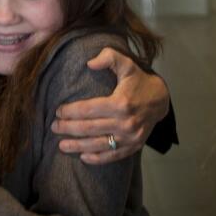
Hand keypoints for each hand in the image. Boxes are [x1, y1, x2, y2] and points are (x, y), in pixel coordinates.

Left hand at [52, 47, 169, 164]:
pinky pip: (113, 155)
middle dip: (68, 128)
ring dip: (77, 146)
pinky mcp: (134, 146)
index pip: (88, 109)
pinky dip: (97, 158)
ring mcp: (130, 137)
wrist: (161, 99)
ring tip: (61, 145)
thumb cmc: (138, 80)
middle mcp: (125, 122)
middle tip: (54, 127)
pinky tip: (83, 156)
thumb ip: (109, 57)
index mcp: (120, 103)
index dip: (70, 111)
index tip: (58, 111)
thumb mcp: (126, 63)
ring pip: (98, 144)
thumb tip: (89, 63)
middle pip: (89, 128)